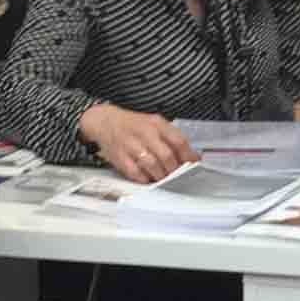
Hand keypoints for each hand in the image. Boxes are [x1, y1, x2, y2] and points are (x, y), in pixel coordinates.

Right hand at [78, 103, 195, 183]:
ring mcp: (131, 145)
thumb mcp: (155, 124)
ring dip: (160, 175)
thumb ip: (173, 139)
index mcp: (156, 124)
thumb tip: (193, 157)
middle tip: (176, 174)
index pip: (178, 141)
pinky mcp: (120, 157)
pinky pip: (136, 173)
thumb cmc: (134, 126)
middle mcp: (144, 133)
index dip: (188, 156)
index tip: (193, 166)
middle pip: (166, 156)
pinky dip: (145, 178)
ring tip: (162, 176)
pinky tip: (148, 176)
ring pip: (152, 166)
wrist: (106, 122)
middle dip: (174, 169)